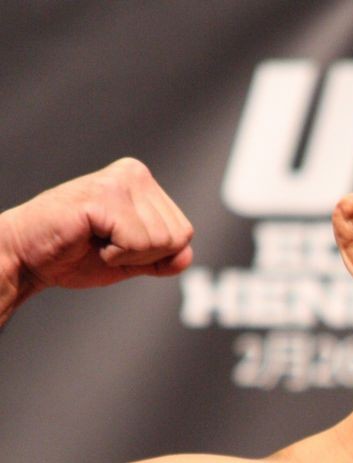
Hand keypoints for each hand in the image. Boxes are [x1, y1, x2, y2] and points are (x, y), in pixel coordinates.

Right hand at [0, 157, 192, 291]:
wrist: (26, 257)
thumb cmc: (74, 254)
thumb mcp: (130, 260)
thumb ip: (163, 257)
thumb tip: (187, 254)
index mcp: (144, 182)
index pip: (184, 232)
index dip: (153, 254)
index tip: (117, 245)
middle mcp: (135, 173)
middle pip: (177, 237)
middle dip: (142, 255)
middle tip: (104, 244)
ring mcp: (119, 182)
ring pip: (159, 241)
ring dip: (125, 255)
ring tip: (95, 239)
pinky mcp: (103, 197)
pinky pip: (136, 242)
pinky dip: (114, 255)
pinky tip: (89, 239)